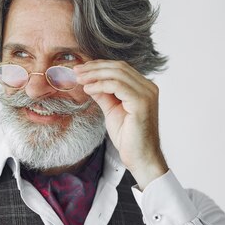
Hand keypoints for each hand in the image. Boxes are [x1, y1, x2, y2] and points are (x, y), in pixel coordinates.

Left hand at [74, 60, 167, 189]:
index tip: (80, 70)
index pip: (120, 68)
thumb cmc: (129, 138)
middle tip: (76, 71)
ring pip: (117, 74)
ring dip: (94, 74)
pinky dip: (100, 85)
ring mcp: (147, 94)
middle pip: (118, 67)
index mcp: (143, 88)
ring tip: (79, 79)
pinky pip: (117, 86)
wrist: (140, 158)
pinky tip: (88, 89)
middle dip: (94, 67)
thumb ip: (104, 95)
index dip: (98, 66)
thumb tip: (90, 83)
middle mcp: (148, 88)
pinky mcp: (141, 103)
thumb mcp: (112, 111)